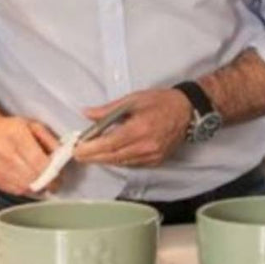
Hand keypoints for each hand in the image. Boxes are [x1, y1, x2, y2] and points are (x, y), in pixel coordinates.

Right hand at [0, 114, 60, 195]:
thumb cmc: (7, 128)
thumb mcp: (32, 125)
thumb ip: (49, 140)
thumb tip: (62, 155)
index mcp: (16, 136)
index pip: (38, 162)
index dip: (53, 173)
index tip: (60, 176)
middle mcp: (4, 153)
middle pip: (33, 177)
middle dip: (48, 182)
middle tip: (55, 181)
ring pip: (25, 187)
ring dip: (38, 187)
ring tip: (43, 181)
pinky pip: (15, 191)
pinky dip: (26, 189)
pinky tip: (30, 182)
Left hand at [73, 88, 191, 168]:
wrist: (187, 111)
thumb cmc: (161, 102)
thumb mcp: (133, 99)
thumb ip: (108, 110)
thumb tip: (87, 114)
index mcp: (139, 128)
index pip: (109, 144)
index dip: (91, 148)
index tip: (77, 148)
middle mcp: (146, 146)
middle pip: (113, 157)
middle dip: (93, 157)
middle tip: (78, 154)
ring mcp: (152, 156)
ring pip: (121, 162)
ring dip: (104, 159)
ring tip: (90, 154)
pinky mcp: (156, 161)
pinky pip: (131, 164)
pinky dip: (118, 160)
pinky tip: (110, 155)